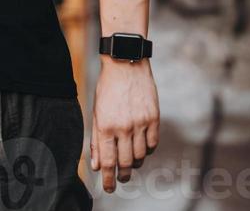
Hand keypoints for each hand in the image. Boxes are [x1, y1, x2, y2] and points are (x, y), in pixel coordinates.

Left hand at [90, 58, 158, 193]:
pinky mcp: (154, 118)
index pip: (107, 162)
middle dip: (123, 175)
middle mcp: (124, 127)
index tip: (108, 187)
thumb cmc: (108, 87)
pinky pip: (152, 144)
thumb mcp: (96, 111)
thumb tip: (95, 165)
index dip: (108, 179)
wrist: (125, 63)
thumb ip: (96, 139)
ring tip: (131, 161)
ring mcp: (140, 123)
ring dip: (135, 163)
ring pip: (140, 156)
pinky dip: (147, 149)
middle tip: (121, 178)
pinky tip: (141, 146)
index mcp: (106, 126)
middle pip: (126, 163)